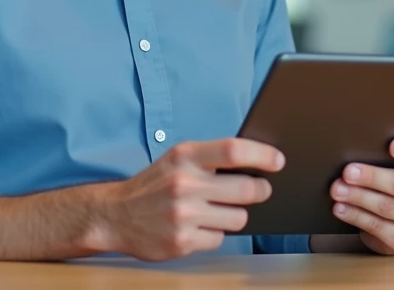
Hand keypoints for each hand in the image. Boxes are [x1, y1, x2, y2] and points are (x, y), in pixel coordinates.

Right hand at [96, 138, 283, 260]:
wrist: (115, 215)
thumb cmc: (154, 184)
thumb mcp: (177, 159)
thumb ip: (211, 158)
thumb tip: (257, 163)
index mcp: (185, 156)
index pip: (233, 150)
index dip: (262, 155)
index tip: (278, 161)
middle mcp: (184, 184)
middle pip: (245, 189)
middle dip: (260, 191)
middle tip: (259, 190)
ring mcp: (183, 215)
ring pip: (238, 218)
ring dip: (235, 215)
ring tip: (218, 210)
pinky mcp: (181, 242)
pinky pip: (219, 239)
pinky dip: (215, 233)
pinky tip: (198, 226)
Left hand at [330, 138, 393, 254]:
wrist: (391, 223)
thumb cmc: (389, 183)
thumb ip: (384, 158)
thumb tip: (355, 149)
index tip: (392, 146)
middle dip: (371, 177)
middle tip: (348, 172)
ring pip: (386, 206)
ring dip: (358, 197)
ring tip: (337, 190)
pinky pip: (377, 226)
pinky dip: (355, 215)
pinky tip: (340, 208)